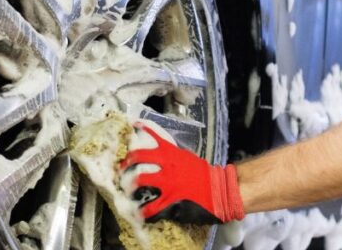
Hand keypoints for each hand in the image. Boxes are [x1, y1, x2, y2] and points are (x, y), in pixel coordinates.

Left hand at [120, 124, 244, 223]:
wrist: (220, 190)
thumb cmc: (205, 175)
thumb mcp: (187, 159)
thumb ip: (172, 157)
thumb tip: (159, 156)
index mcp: (173, 154)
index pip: (154, 137)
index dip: (141, 131)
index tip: (133, 127)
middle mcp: (168, 166)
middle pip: (139, 158)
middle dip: (126, 163)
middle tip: (121, 169)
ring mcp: (168, 183)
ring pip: (140, 179)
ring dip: (130, 185)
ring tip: (128, 190)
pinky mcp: (170, 201)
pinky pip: (151, 207)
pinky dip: (144, 212)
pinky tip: (142, 213)